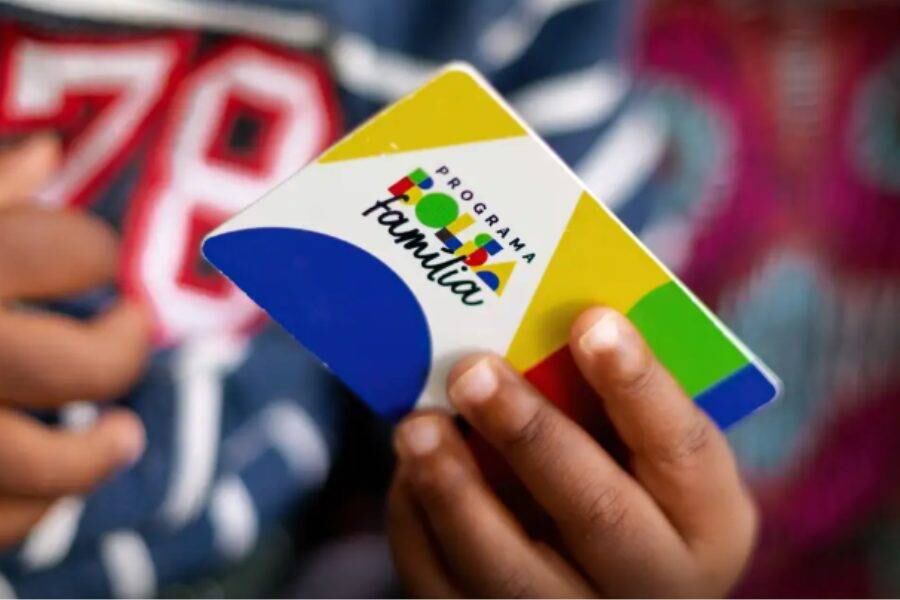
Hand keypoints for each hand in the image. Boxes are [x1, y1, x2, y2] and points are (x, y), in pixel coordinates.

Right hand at [0, 135, 150, 548]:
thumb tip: (47, 153)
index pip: (71, 249)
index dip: (95, 253)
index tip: (92, 260)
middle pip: (83, 363)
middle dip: (123, 349)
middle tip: (129, 332)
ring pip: (48, 463)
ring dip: (99, 454)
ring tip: (123, 436)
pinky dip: (29, 510)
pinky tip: (46, 488)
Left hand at [388, 308, 756, 597]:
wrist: (606, 579)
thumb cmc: (626, 484)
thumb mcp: (645, 452)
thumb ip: (611, 402)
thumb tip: (534, 323)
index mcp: (707, 522)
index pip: (683, 448)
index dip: (638, 382)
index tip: (592, 321)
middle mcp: (655, 583)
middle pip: (597, 513)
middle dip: (529, 434)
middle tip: (473, 371)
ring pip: (512, 573)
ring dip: (455, 492)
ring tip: (417, 427)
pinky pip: (451, 590)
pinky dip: (420, 529)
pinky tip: (410, 474)